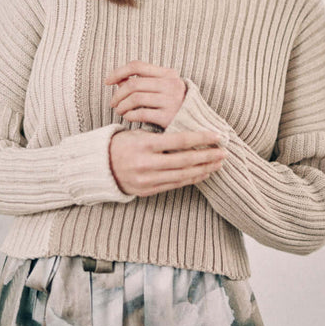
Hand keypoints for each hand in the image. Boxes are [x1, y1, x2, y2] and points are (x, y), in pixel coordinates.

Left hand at [106, 61, 185, 128]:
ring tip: (119, 110)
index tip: (108, 81)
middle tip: (112, 102)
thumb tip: (118, 80)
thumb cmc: (175, 104)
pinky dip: (130, 115)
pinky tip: (128, 117)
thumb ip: (143, 82)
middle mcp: (171, 84)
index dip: (119, 72)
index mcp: (168, 74)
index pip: (137, 66)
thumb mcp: (163, 88)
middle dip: (118, 94)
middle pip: (134, 83)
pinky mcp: (169, 116)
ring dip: (122, 105)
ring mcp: (171, 100)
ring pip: (135, 98)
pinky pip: (141, 113)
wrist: (196, 123)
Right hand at [109, 129, 225, 197]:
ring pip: (183, 176)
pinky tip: (203, 173)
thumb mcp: (138, 134)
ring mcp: (147, 180)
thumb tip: (192, 134)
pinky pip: (175, 185)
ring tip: (218, 163)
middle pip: (185, 160)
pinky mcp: (148, 191)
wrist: (100, 167)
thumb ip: (162, 136)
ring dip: (204, 169)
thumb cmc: (123, 144)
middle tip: (224, 151)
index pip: (179, 140)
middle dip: (207, 156)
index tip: (217, 135)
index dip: (201, 138)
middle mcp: (146, 164)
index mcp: (144, 145)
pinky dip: (192, 179)